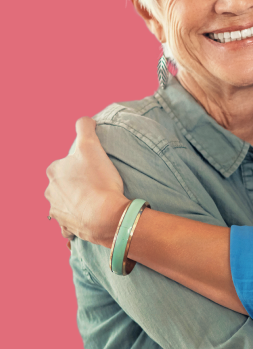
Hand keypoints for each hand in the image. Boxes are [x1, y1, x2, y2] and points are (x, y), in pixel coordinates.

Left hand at [46, 117, 129, 246]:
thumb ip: (85, 127)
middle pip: (63, 184)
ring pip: (64, 204)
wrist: (106, 216)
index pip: (65, 164)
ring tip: (94, 203)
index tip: (94, 169)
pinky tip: (88, 218)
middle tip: (97, 184)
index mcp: (54, 172)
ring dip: (75, 203)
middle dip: (76, 184)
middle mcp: (50, 192)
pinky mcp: (66, 228)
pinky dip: (76, 221)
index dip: (81, 165)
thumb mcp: (92, 146)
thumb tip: (85, 120)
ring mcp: (57, 211)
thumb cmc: (99, 181)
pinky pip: (69, 224)